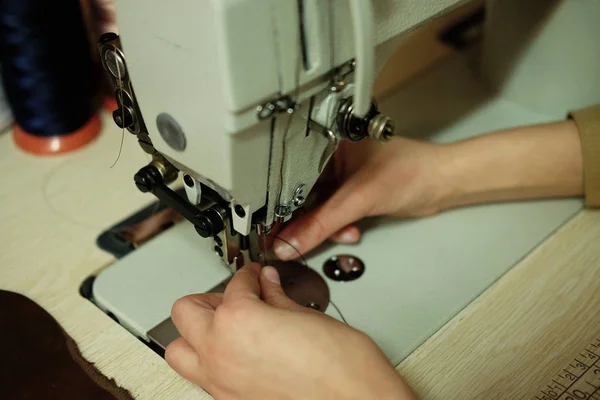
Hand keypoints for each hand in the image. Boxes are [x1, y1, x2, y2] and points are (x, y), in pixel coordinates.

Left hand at [166, 263, 415, 399]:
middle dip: (211, 298)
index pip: (235, 284)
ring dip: (197, 332)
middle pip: (187, 311)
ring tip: (224, 324)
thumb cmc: (341, 368)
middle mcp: (219, 352)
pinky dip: (211, 360)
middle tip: (237, 296)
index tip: (256, 276)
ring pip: (179, 350)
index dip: (249, 275)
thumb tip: (268, 284)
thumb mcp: (308, 316)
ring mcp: (219, 382)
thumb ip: (277, 298)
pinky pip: (201, 376)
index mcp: (238, 321)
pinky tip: (236, 352)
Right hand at [275, 137, 447, 259]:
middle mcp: (331, 160)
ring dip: (326, 227)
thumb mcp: (358, 199)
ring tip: (341, 232)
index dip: (280, 205)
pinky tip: (350, 230)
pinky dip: (338, 228)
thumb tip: (290, 241)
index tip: (271, 229)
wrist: (441, 184)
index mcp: (326, 144)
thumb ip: (321, 224)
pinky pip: (332, 215)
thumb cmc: (412, 170)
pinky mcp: (352, 194)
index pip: (292, 178)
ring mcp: (341, 178)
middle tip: (294, 242)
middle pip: (302, 196)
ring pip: (317, 209)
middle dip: (306, 221)